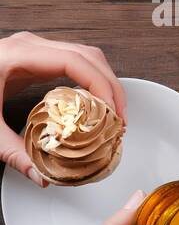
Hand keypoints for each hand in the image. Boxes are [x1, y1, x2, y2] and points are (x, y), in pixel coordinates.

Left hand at [0, 31, 126, 185]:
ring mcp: (34, 51)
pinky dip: (91, 82)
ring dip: (105, 83)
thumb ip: (12, 152)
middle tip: (120, 121)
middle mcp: (31, 47)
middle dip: (112, 88)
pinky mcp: (34, 59)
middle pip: (89, 57)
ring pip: (86, 57)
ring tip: (113, 115)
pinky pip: (74, 63)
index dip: (102, 86)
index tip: (113, 113)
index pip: (77, 62)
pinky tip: (94, 105)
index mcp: (19, 55)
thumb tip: (42, 177)